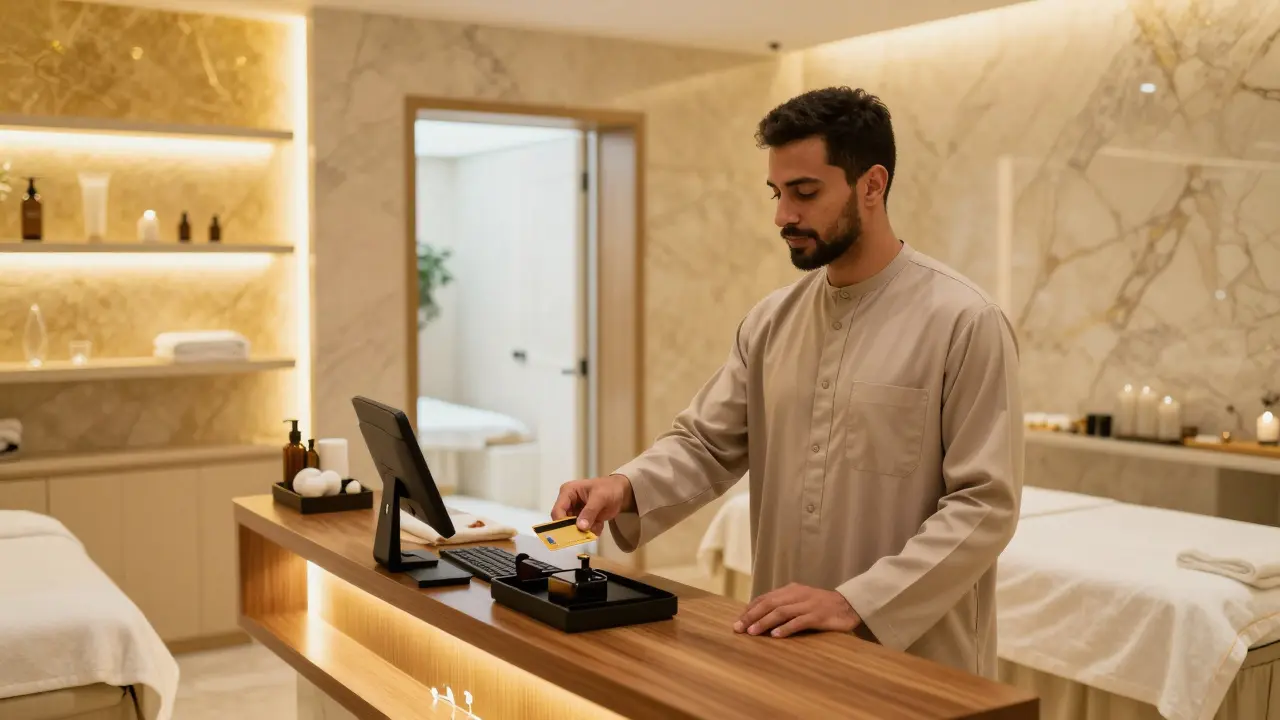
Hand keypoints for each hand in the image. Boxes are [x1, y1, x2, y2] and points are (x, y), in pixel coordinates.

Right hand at [550, 474, 635, 535]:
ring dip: (586, 530)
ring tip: (597, 524)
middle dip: (575, 529)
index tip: (571, 533)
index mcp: (568, 492)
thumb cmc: (609, 489)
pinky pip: (583, 531)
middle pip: (563, 522)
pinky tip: (600, 523)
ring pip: (573, 529)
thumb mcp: (600, 497)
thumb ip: (590, 511)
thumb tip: (580, 527)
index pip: (558, 510)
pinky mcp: (582, 520)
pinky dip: (592, 530)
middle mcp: (568, 503)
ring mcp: (575, 512)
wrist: (621, 492)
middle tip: (587, 532)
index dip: (561, 523)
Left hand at [733, 583, 860, 637]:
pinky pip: (799, 621)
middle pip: (769, 604)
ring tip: (752, 632)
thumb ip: (783, 605)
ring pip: (781, 612)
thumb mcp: (800, 600)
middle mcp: (797, 595)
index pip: (765, 598)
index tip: (737, 621)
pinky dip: (786, 628)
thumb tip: (760, 617)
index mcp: (790, 590)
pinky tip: (776, 635)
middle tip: (738, 628)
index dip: (749, 609)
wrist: (849, 605)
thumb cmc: (821, 605)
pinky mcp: (818, 616)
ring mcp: (808, 605)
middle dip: (752, 616)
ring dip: (764, 622)